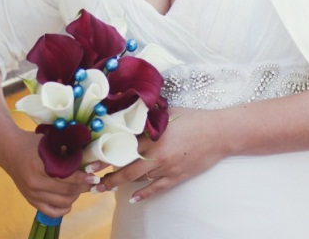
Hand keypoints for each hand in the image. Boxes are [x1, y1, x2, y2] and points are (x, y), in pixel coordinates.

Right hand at [0, 128, 102, 217]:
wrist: (9, 151)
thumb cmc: (32, 143)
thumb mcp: (49, 141)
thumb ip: (65, 148)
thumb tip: (86, 155)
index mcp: (40, 166)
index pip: (67, 176)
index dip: (82, 177)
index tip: (94, 176)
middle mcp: (35, 183)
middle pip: (66, 191)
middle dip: (83, 187)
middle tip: (92, 181)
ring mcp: (32, 194)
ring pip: (62, 202)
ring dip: (75, 196)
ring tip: (81, 187)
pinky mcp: (31, 200)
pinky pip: (51, 212)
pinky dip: (63, 209)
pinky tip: (70, 201)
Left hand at [98, 107, 226, 201]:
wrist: (218, 133)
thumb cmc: (194, 118)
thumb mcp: (169, 113)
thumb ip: (150, 115)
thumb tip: (131, 111)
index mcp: (153, 134)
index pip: (123, 145)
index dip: (106, 152)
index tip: (90, 158)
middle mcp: (157, 152)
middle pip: (126, 167)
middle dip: (107, 174)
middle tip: (90, 179)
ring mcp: (167, 167)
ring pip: (138, 178)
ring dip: (120, 183)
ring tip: (104, 187)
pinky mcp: (177, 177)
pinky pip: (156, 188)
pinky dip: (143, 194)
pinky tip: (132, 198)